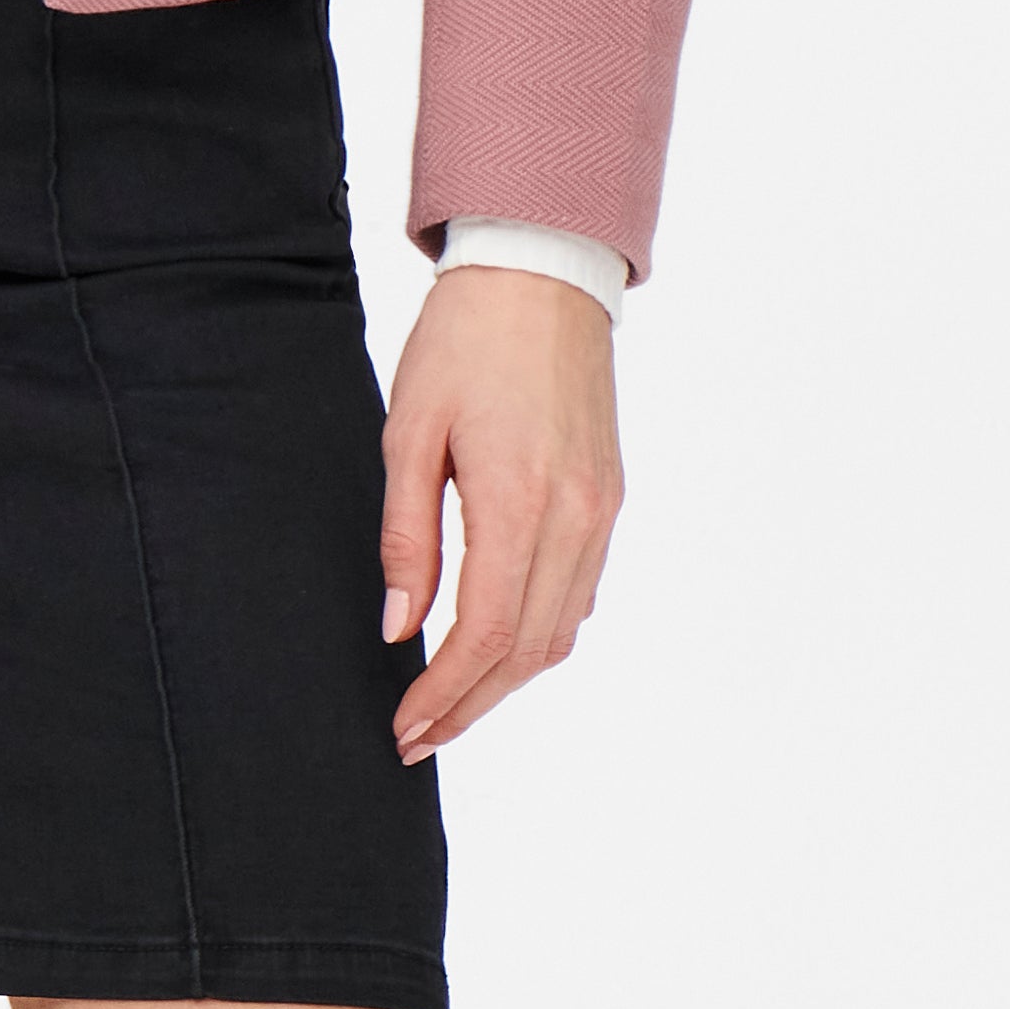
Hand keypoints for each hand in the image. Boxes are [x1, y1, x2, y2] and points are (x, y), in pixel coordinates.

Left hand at [377, 265, 622, 761]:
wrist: (540, 272)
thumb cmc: (463, 339)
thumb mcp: (410, 431)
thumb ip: (407, 536)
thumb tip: (399, 628)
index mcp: (517, 499)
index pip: (482, 634)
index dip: (443, 695)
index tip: (405, 729)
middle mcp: (573, 518)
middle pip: (527, 652)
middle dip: (472, 705)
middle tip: (420, 736)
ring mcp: (601, 511)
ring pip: (561, 632)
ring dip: (507, 679)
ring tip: (452, 701)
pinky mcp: (610, 497)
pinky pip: (581, 593)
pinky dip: (540, 634)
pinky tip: (499, 642)